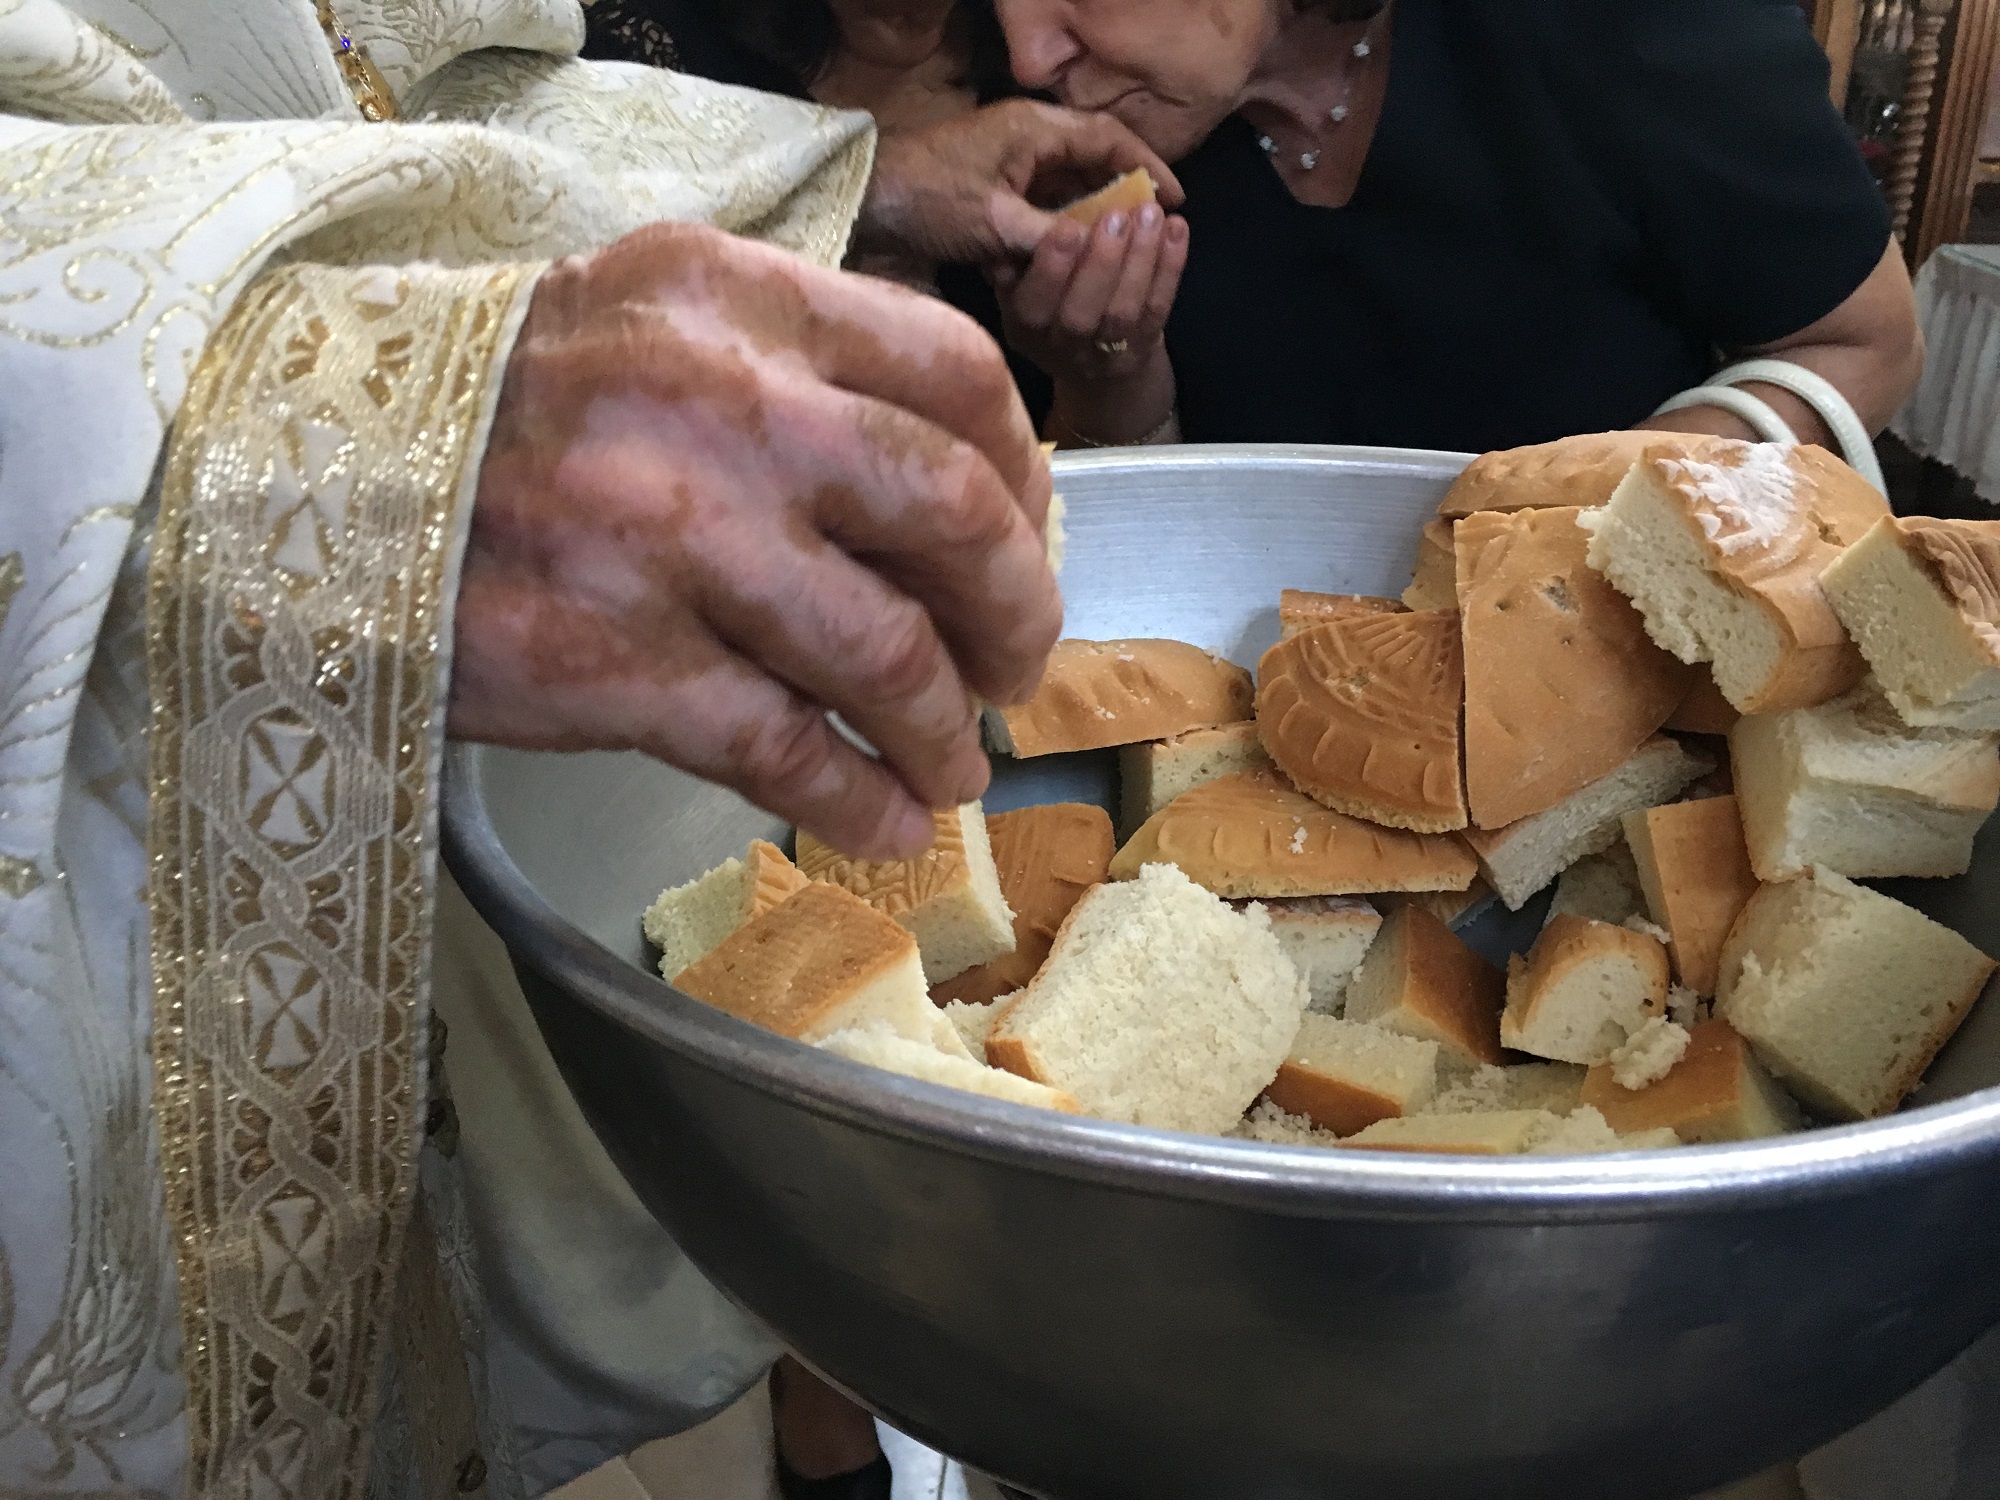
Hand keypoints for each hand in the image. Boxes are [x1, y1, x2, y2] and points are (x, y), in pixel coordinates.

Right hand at [451, 222, 1062, 859]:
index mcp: (739, 301)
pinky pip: (786, 749)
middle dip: (1015, 611)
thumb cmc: (506, 413)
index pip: (955, 373)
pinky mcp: (615, 663)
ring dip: (943, 729)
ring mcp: (668, 537)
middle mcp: (720, 404)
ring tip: (952, 768)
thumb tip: (952, 504)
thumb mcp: (653, 327)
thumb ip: (794, 377)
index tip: (1022, 542)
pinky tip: (885, 825)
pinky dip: (859, 801)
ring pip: (884, 651)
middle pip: (951, 510)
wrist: (308, 481)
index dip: (1024, 475)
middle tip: (1013, 670)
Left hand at [856, 99, 1182, 265]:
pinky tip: (1066, 254)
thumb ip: (1056, 238)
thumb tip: (1103, 252)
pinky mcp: (991, 182)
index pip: (1110, 138)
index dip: (1149, 167)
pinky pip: (1040, 200)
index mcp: (1035, 128)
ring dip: (1089, 214)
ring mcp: (1008, 157)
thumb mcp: (998, 226)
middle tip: (1150, 231)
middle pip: (1094, 158)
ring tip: (1116, 248)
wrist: (863, 204)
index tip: (1176, 200)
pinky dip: (1056, 225)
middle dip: (1123, 194)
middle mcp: (1026, 135)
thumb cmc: (927, 202)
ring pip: (1067, 182)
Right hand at [993, 201, 1188, 391]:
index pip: (1032, 306)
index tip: (1068, 226)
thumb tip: (1010, 222)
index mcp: (1025, 328)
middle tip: (1117, 216)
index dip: (1050, 270)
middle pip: (1080, 314)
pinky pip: (1158, 308)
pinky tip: (1177, 229)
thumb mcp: (1025, 287)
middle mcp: (1062, 347)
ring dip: (1139, 259)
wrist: (1095, 367)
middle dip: (1100, 262)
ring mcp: (1105, 353)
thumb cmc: (1054, 306)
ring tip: (1150, 214)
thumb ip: (1018, 260)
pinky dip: (1170, 267)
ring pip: (1123, 311)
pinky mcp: (1143, 348)